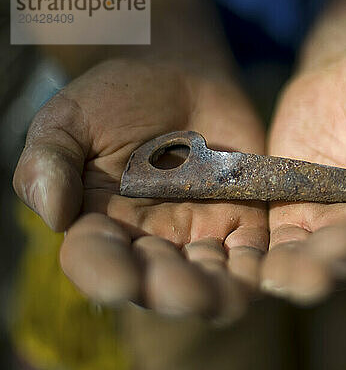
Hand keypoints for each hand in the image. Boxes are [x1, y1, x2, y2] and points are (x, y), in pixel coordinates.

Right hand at [13, 59, 267, 322]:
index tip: (118, 280)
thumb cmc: (116, 100)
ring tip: (227, 298)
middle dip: (171, 290)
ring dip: (218, 291)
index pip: (97, 258)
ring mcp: (198, 235)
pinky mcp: (242, 223)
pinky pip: (252, 254)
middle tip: (183, 293)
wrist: (180, 79)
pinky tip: (264, 277)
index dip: (105, 272)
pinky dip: (257, 269)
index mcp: (99, 224)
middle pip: (159, 278)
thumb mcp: (71, 119)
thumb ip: (51, 160)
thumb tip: (52, 213)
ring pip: (209, 276)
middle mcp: (149, 240)